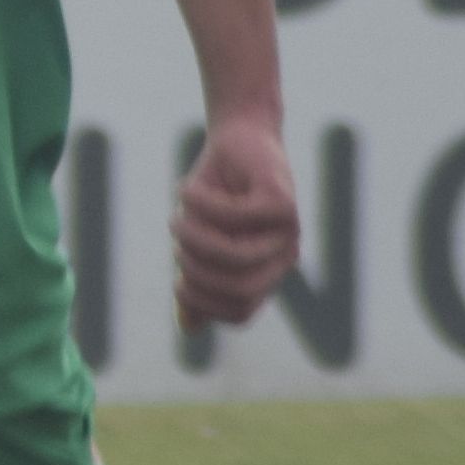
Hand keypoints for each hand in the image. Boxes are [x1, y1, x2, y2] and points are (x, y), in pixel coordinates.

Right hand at [172, 106, 300, 334]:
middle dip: (197, 271)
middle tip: (176, 246)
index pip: (239, 313)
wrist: (238, 135)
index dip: (204, 304)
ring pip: (236, 255)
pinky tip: (186, 189)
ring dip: (194, 238)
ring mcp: (288, 229)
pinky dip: (200, 204)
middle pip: (239, 288)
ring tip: (176, 217)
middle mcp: (284, 255)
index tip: (177, 283)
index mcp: (267, 272)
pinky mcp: (282, 199)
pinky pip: (234, 216)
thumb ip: (197, 279)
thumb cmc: (216, 191)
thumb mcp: (199, 239)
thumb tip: (191, 329)